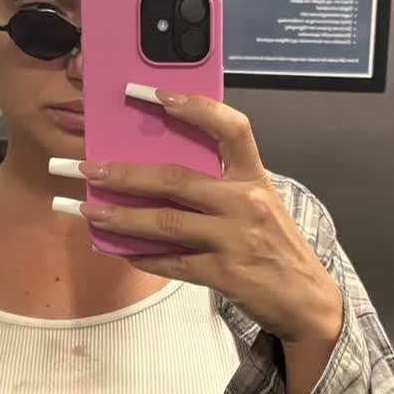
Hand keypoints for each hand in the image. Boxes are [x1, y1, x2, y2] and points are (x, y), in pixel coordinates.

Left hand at [64, 89, 343, 346]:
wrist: (306, 299)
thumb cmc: (275, 246)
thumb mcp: (259, 204)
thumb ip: (221, 186)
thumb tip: (159, 174)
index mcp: (255, 177)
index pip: (230, 128)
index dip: (193, 107)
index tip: (154, 94)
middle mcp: (246, 203)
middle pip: (177, 179)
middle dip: (126, 174)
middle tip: (88, 168)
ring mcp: (234, 238)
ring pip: (166, 222)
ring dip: (121, 217)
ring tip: (88, 211)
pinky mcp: (224, 273)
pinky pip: (173, 262)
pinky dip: (144, 257)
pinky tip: (121, 252)